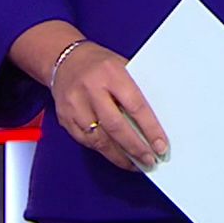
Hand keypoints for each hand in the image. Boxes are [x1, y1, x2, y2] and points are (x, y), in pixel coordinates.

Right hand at [50, 40, 169, 172]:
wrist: (63, 58)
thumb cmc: (99, 64)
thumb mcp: (122, 66)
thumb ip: (136, 90)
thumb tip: (155, 123)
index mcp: (111, 73)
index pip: (135, 105)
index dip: (150, 129)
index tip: (161, 146)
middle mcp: (91, 89)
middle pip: (116, 126)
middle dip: (136, 148)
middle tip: (150, 161)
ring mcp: (75, 105)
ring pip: (99, 139)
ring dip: (120, 156)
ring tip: (136, 163)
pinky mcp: (65, 118)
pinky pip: (86, 142)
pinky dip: (104, 152)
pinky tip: (117, 156)